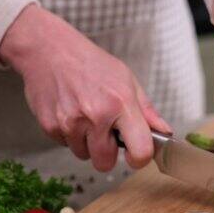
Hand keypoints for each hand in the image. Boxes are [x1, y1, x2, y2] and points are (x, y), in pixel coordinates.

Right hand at [0, 5, 170, 170]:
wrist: (49, 49)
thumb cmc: (91, 64)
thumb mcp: (128, 80)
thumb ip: (147, 111)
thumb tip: (164, 132)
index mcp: (121, 104)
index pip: (140, 151)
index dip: (140, 158)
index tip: (136, 154)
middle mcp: (95, 116)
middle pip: (105, 163)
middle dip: (107, 153)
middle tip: (106, 132)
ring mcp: (70, 123)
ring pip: (84, 155)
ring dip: (87, 143)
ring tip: (86, 117)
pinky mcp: (50, 126)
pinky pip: (65, 145)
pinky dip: (70, 135)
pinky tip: (71, 113)